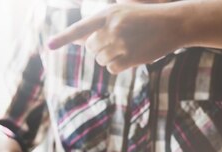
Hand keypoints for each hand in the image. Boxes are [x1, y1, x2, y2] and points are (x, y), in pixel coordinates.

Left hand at [48, 2, 183, 73]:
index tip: (49, 46)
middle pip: (91, 47)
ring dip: (110, 57)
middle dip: (100, 48)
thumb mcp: (122, 14)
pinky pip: (112, 68)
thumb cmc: (145, 18)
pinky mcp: (131, 58)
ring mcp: (122, 44)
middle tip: (117, 41)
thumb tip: (78, 41)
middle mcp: (112, 29)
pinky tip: (131, 56)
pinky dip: (118, 66)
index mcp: (108, 14)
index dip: (63, 38)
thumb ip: (99, 26)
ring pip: (101, 59)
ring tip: (128, 47)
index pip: (81, 28)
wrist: (173, 23)